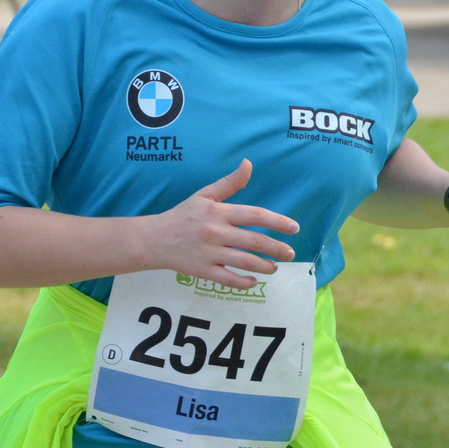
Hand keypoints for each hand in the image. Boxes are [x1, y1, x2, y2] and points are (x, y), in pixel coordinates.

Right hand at [143, 160, 298, 289]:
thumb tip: (248, 164)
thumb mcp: (204, 195)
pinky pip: (228, 279)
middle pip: (255, 241)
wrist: (154, 239)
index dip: (278, 222)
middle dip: (277, 249)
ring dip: (265, 266)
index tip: (294, 228)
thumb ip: (229, 183)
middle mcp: (215, 232)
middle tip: (290, 253)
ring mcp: (209, 253)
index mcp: (218, 212)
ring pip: (245, 262)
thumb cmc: (182, 215)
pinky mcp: (202, 271)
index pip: (255, 215)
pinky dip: (244, 283)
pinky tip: (253, 282)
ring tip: (275, 267)